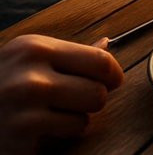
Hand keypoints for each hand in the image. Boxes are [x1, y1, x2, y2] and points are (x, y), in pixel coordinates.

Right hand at [0, 34, 122, 152]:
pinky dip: (59, 135)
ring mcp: (23, 109)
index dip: (113, 73)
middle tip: (71, 100)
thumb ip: (69, 55)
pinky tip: (37, 129)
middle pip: (99, 92)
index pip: (100, 60)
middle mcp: (29, 76)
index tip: (110, 80)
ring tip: (49, 114)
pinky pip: (68, 135)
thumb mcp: (27, 60)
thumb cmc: (1, 84)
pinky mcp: (20, 137)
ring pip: (86, 117)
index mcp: (34, 49)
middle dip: (92, 99)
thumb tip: (106, 43)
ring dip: (74, 119)